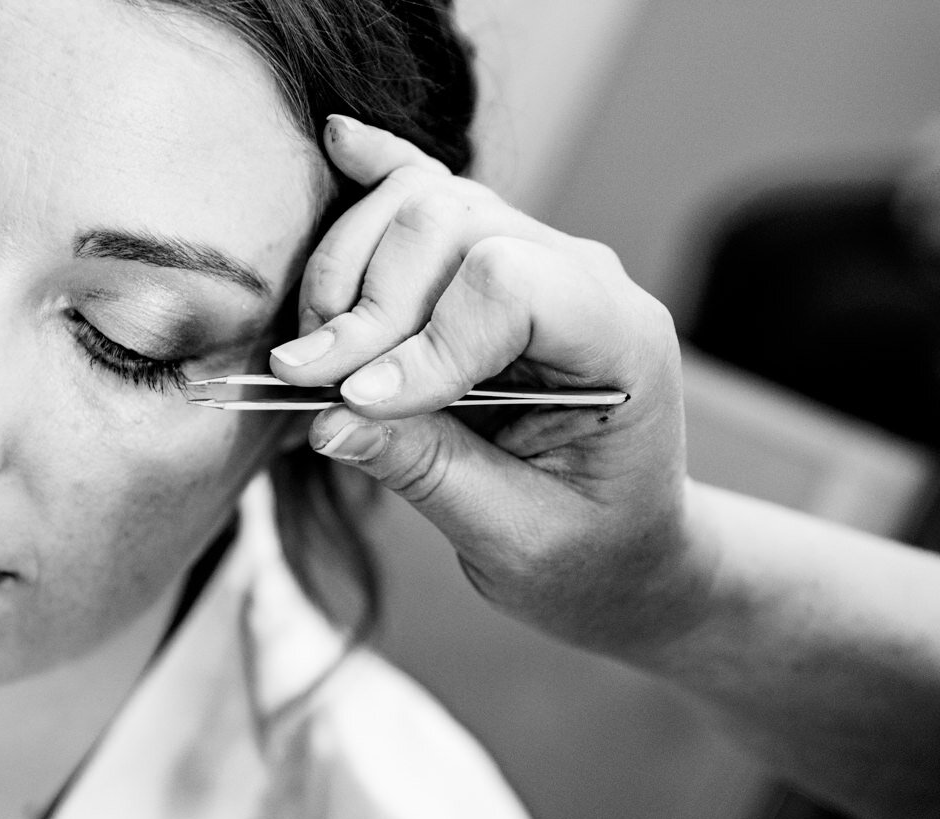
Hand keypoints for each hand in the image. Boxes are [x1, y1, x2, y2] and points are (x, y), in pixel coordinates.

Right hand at [275, 115, 701, 652]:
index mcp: (620, 341)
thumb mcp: (517, 539)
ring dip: (350, 269)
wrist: (627, 548)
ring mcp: (535, 258)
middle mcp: (582, 278)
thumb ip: (430, 471)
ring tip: (320, 351)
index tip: (355, 402)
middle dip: (367, 305)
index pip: (508, 286)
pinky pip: (434, 193)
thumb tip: (327, 417)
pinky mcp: (488, 263)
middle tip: (311, 384)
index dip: (418, 339)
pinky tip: (341, 144)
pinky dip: (383, 174)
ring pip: (427, 202)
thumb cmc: (590, 553)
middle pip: (453, 225)